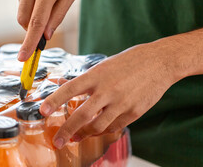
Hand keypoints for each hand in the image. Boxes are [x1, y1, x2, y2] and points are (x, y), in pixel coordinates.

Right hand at [11, 0, 79, 60]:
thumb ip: (58, 14)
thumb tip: (47, 34)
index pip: (36, 23)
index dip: (30, 43)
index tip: (23, 58)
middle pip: (24, 21)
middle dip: (32, 30)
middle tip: (44, 26)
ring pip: (21, 11)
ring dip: (32, 13)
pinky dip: (29, 0)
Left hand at [40, 42, 182, 148]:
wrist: (160, 62)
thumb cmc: (130, 61)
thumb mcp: (105, 64)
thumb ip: (86, 79)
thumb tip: (64, 85)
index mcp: (97, 74)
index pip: (70, 89)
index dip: (54, 101)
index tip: (42, 112)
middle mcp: (108, 90)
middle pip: (82, 115)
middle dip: (67, 131)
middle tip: (57, 141)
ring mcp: (122, 103)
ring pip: (97, 126)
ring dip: (83, 135)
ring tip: (75, 138)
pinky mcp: (134, 113)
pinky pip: (114, 127)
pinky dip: (102, 131)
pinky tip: (96, 131)